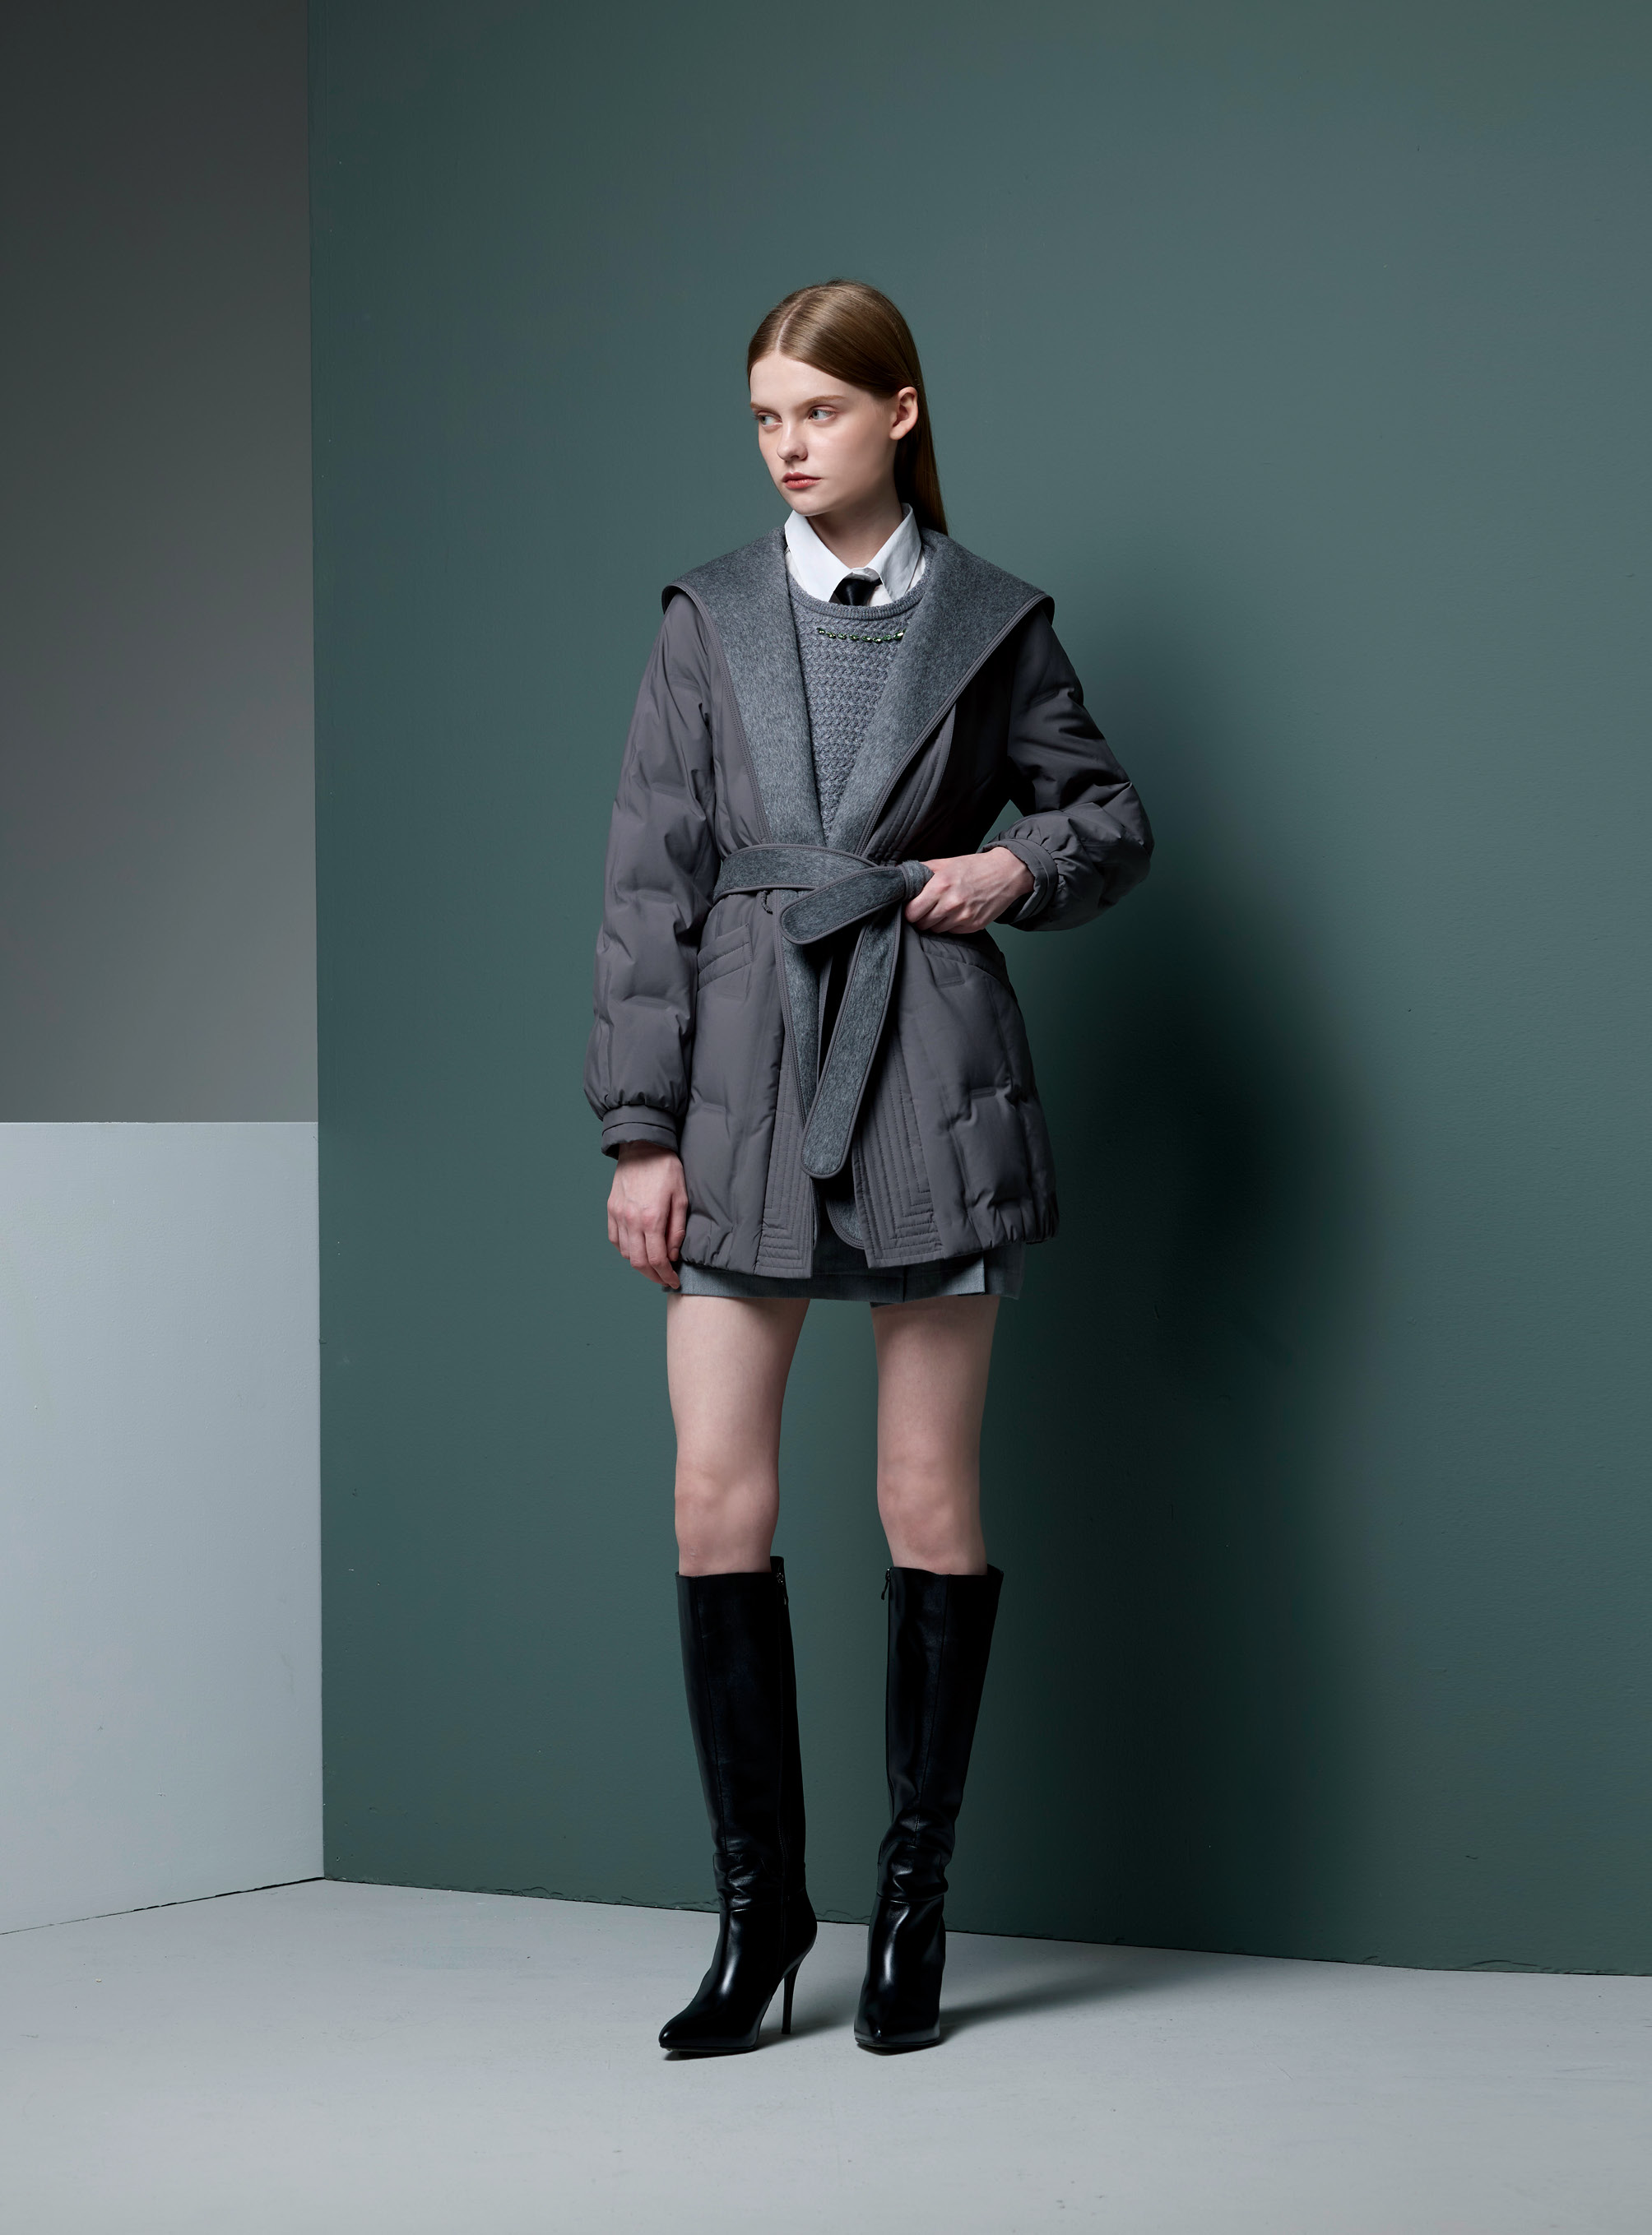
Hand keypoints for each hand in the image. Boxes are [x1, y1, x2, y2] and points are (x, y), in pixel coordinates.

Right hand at [607, 1143, 688, 1288]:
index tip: (674, 1281)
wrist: (642, 1145)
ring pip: (625, 1253)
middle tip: (664, 1278)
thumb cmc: (666, 1168)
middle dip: (652, 1275)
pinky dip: (625, 1250)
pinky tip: (637, 1250)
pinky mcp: (611, 1209)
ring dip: (639, 1264)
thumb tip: (672, 1255)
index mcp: (651, 1218)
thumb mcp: (681, 1197)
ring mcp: (618, 1214)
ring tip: (653, 1265)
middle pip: (638, 1262)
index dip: (666, 1275)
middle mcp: (631, 1219)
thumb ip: (677, 1229)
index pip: (656, 1259)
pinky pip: (615, 1239)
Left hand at [902, 846, 1034, 933]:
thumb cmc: (974, 867)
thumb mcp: (945, 863)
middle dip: (920, 918)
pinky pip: (951, 932)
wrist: (1005, 874)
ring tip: (942, 909)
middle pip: (922, 924)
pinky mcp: (973, 926)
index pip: (912, 911)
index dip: (909, 910)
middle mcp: (951, 903)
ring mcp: (963, 917)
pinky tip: (955, 913)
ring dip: (935, 922)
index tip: (912, 906)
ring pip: (935, 930)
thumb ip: (922, 871)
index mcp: (941, 885)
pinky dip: (950, 925)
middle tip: (926, 909)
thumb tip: (901, 879)